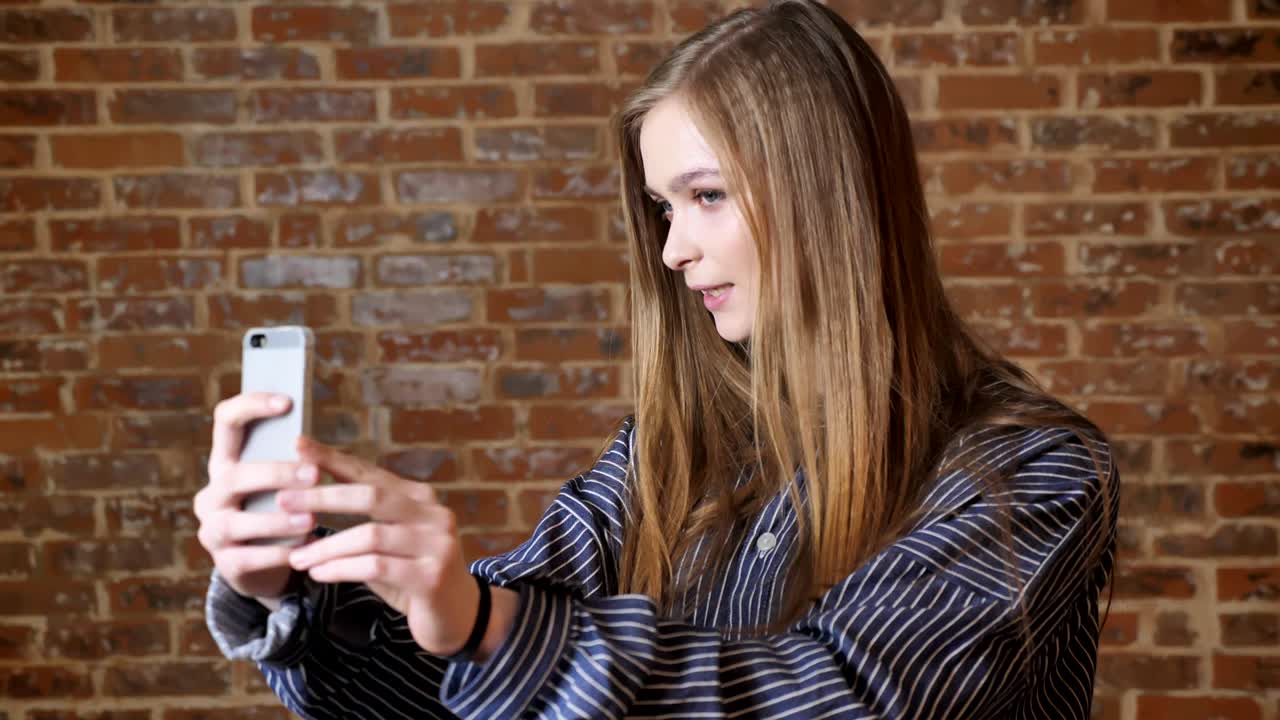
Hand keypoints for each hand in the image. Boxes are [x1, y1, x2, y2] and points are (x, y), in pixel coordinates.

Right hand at [194, 393, 317, 600]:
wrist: (264, 566)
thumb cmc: (277, 511)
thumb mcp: (280, 485)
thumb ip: (289, 462)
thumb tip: (310, 443)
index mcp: (226, 463)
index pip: (226, 420)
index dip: (251, 405)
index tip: (287, 402)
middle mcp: (212, 493)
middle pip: (235, 475)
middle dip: (277, 474)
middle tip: (314, 476)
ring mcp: (213, 529)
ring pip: (237, 522)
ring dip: (277, 520)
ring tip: (311, 520)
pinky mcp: (225, 563)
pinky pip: (249, 557)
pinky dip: (278, 553)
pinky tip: (304, 550)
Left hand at [278, 436, 516, 658]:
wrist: (457, 616)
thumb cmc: (412, 576)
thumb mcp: (387, 544)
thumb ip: (361, 522)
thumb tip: (305, 502)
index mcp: (420, 498)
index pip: (370, 473)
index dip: (333, 459)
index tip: (298, 445)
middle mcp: (432, 514)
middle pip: (371, 496)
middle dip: (323, 497)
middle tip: (283, 501)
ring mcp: (436, 544)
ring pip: (371, 535)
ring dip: (327, 546)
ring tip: (297, 556)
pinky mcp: (432, 576)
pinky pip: (376, 567)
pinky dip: (342, 568)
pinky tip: (319, 573)